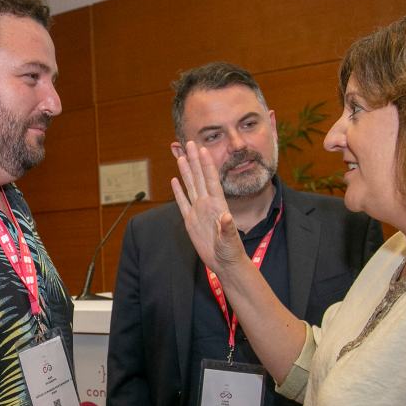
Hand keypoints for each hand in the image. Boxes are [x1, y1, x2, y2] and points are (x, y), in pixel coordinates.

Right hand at [171, 140, 247, 274]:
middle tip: (189, 143)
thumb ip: (227, 229)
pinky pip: (183, 203)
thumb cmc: (231, 252)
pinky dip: (178, 191)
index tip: (203, 149)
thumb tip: (226, 218)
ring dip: (186, 171)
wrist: (225, 263)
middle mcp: (207, 204)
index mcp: (217, 206)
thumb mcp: (230, 241)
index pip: (210, 180)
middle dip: (195, 160)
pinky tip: (174, 180)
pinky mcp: (191, 221)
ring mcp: (198, 212)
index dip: (207, 164)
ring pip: (190, 186)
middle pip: (199, 177)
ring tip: (181, 156)